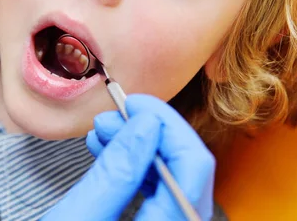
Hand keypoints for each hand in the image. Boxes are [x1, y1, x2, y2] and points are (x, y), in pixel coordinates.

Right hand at [42, 94, 214, 220]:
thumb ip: (115, 174)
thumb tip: (147, 124)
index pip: (192, 168)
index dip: (167, 126)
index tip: (134, 103)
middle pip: (188, 172)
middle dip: (153, 133)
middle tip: (113, 115)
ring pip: (173, 179)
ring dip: (142, 146)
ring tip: (104, 130)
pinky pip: (157, 193)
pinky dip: (135, 167)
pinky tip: (109, 151)